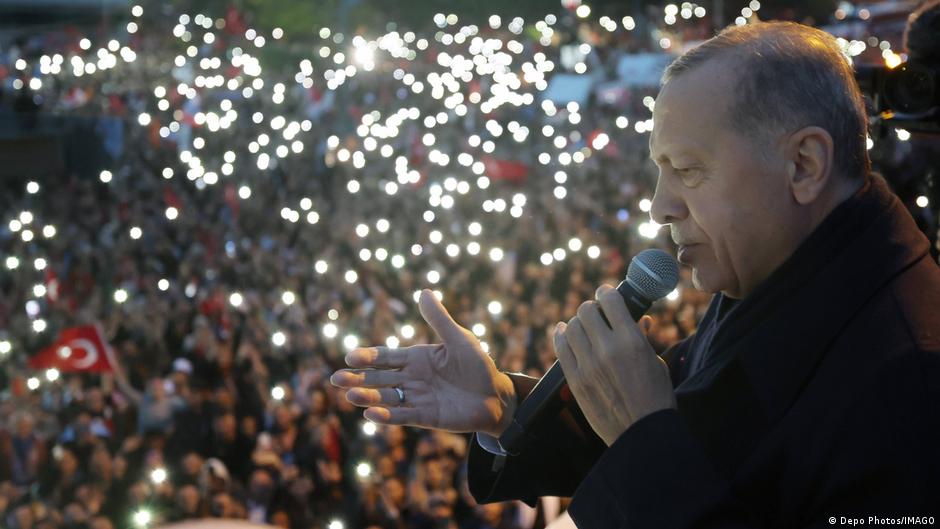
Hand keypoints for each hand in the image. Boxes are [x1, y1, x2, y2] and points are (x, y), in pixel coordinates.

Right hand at [331, 289, 516, 436]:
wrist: (496, 396)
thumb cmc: (478, 365)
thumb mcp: (459, 339)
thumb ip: (440, 319)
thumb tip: (424, 291)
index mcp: (416, 358)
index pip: (385, 357)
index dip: (368, 357)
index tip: (350, 357)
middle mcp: (412, 378)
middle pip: (379, 378)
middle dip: (358, 379)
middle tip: (336, 379)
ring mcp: (417, 398)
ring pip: (387, 398)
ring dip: (368, 397)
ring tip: (351, 396)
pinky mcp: (426, 416)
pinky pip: (403, 416)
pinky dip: (387, 416)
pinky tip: (370, 415)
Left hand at [553, 284, 675, 445]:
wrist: (642, 434)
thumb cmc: (655, 397)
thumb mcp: (655, 362)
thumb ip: (642, 338)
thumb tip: (639, 319)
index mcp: (631, 341)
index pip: (609, 300)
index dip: (606, 293)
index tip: (606, 294)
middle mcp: (606, 349)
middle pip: (585, 311)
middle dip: (591, 308)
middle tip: (596, 314)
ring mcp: (587, 365)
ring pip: (570, 327)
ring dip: (577, 323)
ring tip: (583, 327)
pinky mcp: (574, 381)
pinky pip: (560, 348)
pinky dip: (561, 336)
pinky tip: (563, 332)